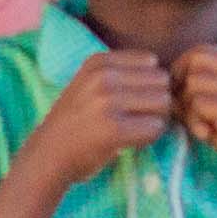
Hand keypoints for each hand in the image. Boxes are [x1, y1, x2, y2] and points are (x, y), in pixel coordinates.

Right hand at [19, 49, 175, 192]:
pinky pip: (156, 127)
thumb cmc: (74, 122)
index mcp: (98, 62)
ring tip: (135, 129)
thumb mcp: (89, 84)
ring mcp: (107, 101)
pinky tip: (132, 142)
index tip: (133, 100)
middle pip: (162, 81)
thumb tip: (169, 77)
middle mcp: (103, 76)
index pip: (151, 61)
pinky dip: (150, 137)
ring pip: (163, 103)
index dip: (149, 83)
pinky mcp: (114, 129)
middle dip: (157, 100)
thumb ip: (121, 74)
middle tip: (138, 118)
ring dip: (156, 119)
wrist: (47, 156)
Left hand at [173, 46, 216, 194]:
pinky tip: (206, 135)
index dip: (181, 70)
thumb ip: (200, 91)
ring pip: (194, 83)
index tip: (179, 96)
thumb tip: (164, 83)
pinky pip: (199, 103)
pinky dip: (194, 121)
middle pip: (195, 62)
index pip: (202, 51)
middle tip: (188, 114)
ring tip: (202, 128)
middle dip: (181, 87)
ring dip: (188, 109)